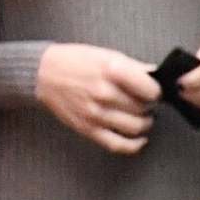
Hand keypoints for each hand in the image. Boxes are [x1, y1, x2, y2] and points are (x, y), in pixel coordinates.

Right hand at [35, 43, 159, 153]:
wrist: (42, 73)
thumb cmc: (74, 61)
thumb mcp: (106, 55)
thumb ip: (134, 67)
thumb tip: (158, 76)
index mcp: (111, 71)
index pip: (152, 90)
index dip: (155, 91)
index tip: (152, 91)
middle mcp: (104, 93)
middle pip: (144, 108)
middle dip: (148, 105)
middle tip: (142, 101)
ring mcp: (95, 113)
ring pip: (136, 127)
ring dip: (144, 123)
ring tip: (140, 116)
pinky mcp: (87, 128)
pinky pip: (118, 144)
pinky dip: (134, 145)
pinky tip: (139, 139)